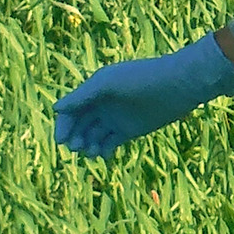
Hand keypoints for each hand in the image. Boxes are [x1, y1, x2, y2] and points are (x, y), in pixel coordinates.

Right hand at [53, 32, 233, 158]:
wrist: (177, 85)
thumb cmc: (142, 79)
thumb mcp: (109, 84)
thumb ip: (82, 96)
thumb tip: (56, 108)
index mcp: (94, 89)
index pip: (70, 110)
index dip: (63, 125)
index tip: (62, 140)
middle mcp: (101, 104)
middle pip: (78, 125)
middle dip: (74, 137)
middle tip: (77, 147)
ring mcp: (114, 118)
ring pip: (91, 136)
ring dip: (87, 146)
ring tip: (91, 152)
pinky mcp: (128, 131)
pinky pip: (108, 144)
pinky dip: (102, 151)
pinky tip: (103, 154)